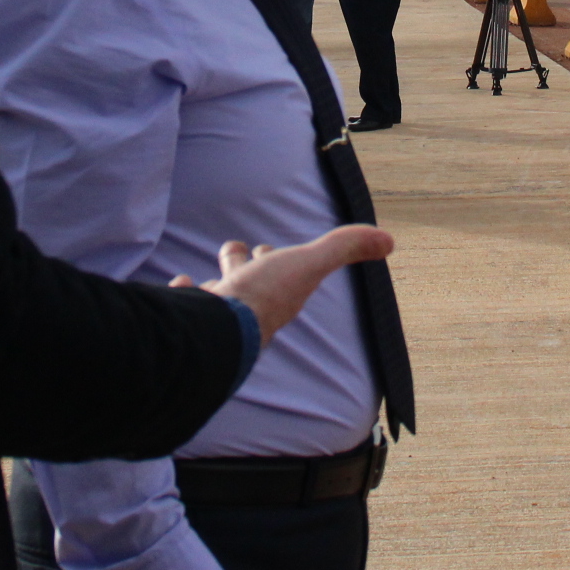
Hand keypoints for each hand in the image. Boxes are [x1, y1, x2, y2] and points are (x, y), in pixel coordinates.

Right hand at [194, 228, 392, 343]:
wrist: (218, 329)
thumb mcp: (307, 264)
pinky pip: (184, 303)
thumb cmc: (264, 297)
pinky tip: (179, 288)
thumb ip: (343, 248)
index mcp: (275, 293)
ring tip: (203, 282)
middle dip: (239, 263)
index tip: (268, 247)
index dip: (272, 254)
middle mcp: (248, 305)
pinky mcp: (189, 316)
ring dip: (212, 284)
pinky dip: (182, 294)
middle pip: (243, 276)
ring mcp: (218, 312)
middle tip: (232, 251)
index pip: (275, 268)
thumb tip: (390, 241)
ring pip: (214, 291)